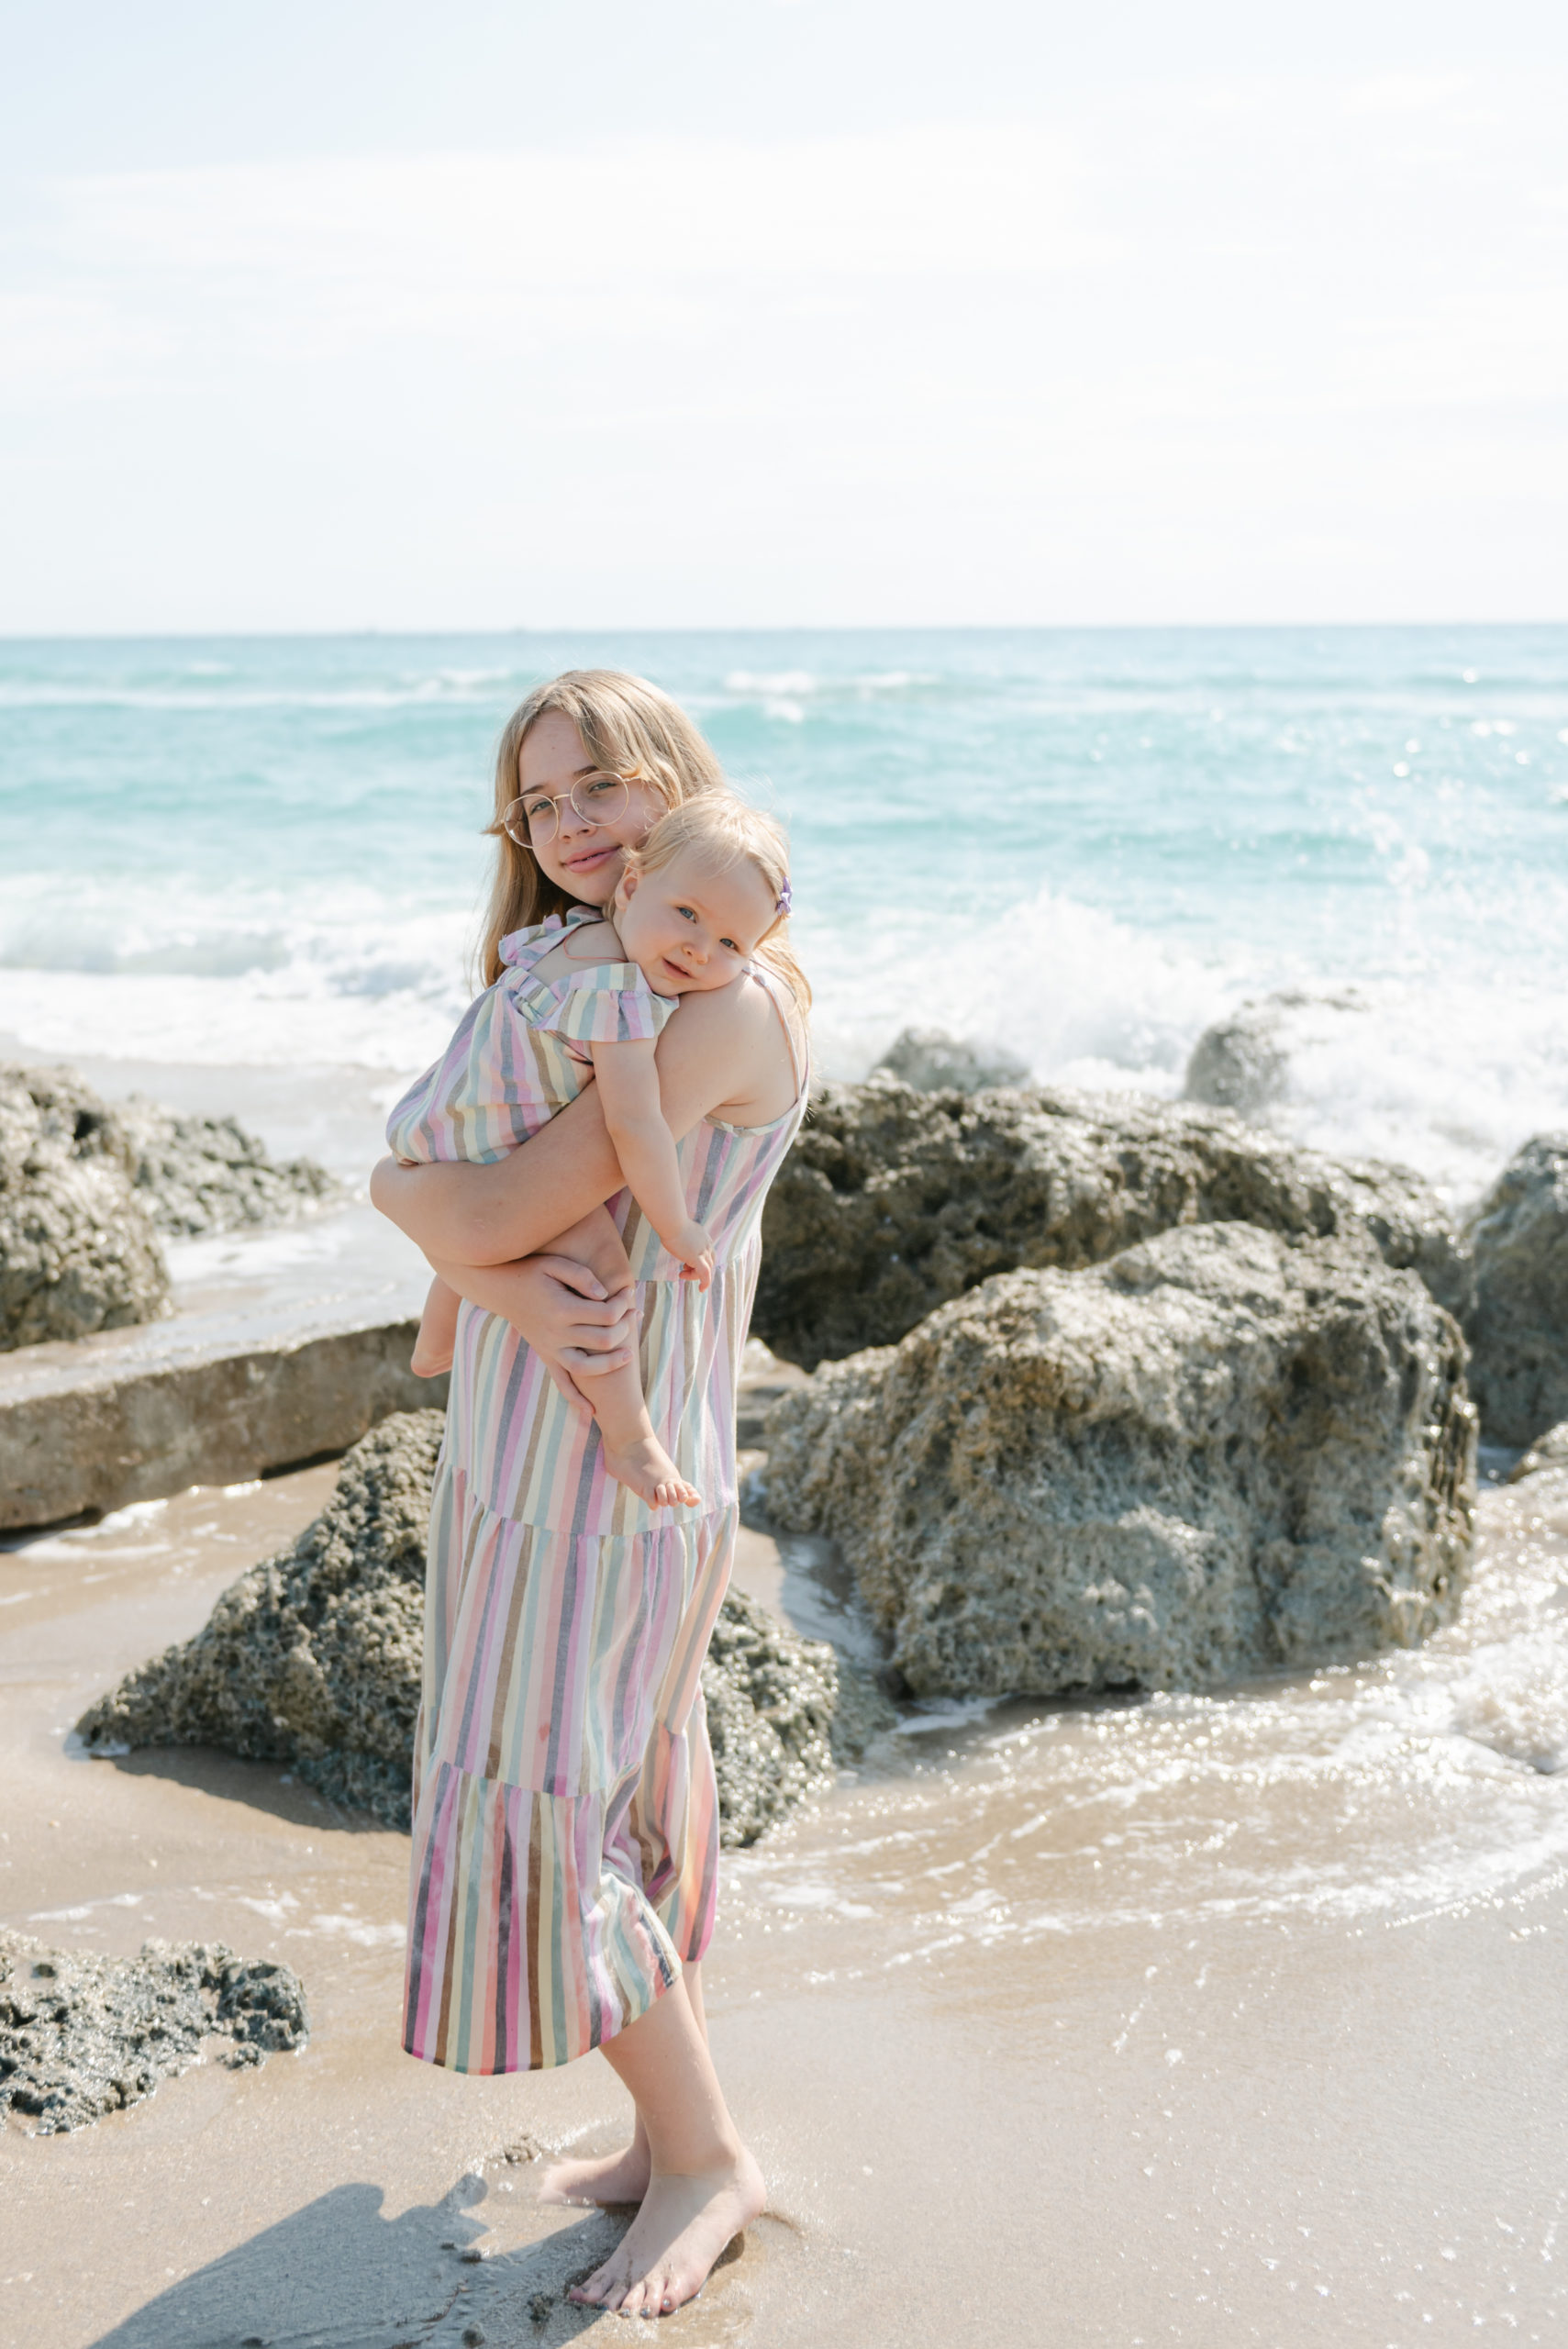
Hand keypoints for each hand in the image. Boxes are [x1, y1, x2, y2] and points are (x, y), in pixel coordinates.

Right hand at [430, 1251, 635, 1413]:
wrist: (501, 1288)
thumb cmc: (532, 1272)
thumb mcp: (556, 1264)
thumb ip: (582, 1277)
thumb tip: (605, 1295)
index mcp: (562, 1309)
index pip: (606, 1314)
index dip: (623, 1303)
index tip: (630, 1292)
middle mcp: (556, 1333)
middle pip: (603, 1340)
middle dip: (625, 1327)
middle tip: (635, 1313)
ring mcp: (550, 1348)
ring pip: (586, 1368)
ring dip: (611, 1364)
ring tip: (629, 1355)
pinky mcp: (546, 1356)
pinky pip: (561, 1382)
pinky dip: (575, 1399)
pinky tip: (592, 1411)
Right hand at [671, 1220, 715, 1291]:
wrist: (671, 1222)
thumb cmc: (670, 1224)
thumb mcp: (680, 1231)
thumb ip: (682, 1237)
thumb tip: (674, 1239)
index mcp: (704, 1238)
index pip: (708, 1254)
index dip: (700, 1262)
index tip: (687, 1265)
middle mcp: (707, 1245)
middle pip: (709, 1263)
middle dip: (697, 1270)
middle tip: (683, 1271)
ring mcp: (704, 1251)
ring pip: (706, 1270)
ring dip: (694, 1276)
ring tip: (681, 1275)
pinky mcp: (698, 1258)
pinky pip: (705, 1274)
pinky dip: (705, 1282)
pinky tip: (701, 1289)